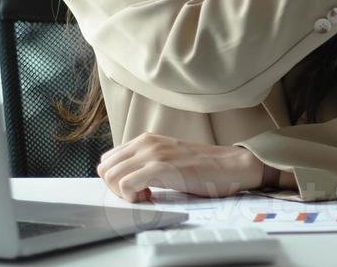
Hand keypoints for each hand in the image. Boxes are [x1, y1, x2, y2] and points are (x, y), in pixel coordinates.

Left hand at [96, 133, 268, 201]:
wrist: (230, 165)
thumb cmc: (203, 167)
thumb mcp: (168, 158)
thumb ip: (147, 162)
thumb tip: (126, 178)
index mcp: (146, 139)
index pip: (108, 159)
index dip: (116, 179)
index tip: (134, 188)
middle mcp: (146, 143)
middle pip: (105, 168)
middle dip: (115, 187)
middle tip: (137, 195)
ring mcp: (153, 153)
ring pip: (111, 176)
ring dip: (123, 193)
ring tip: (145, 196)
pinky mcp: (161, 167)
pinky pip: (126, 185)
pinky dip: (132, 197)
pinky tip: (150, 197)